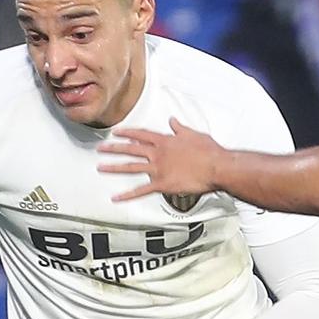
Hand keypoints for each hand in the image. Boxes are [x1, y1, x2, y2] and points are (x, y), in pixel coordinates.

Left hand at [100, 118, 222, 203]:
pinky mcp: (162, 184)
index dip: (127, 133)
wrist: (217, 167)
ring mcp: (158, 169)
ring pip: (131, 167)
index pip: (141, 134)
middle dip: (113, 148)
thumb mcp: (193, 134)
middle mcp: (158, 153)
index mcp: (165, 140)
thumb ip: (180, 128)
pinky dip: (127, 195)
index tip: (116, 132)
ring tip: (101, 167)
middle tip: (101, 148)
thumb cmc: (209, 152)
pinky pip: (141, 190)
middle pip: (130, 149)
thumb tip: (173, 121)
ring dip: (114, 167)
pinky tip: (117, 198)